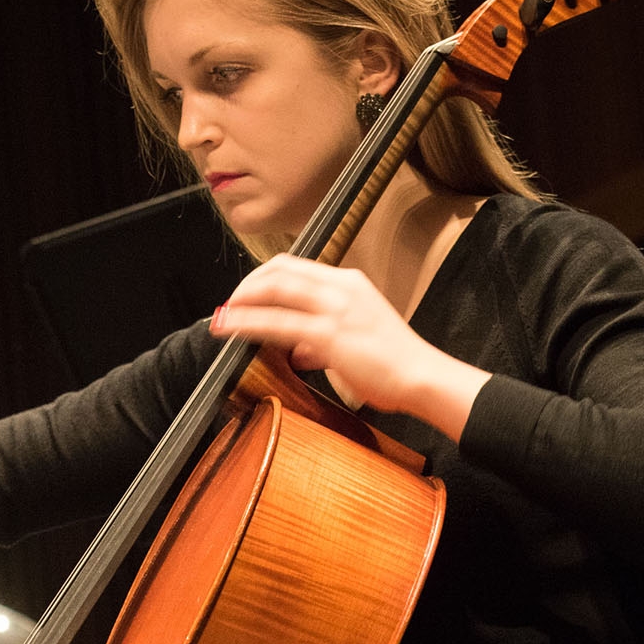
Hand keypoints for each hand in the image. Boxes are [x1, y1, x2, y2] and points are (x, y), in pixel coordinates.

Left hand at [210, 255, 488, 438]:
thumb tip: (297, 349)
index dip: (262, 277)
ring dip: (241, 303)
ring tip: (221, 317)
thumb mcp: (356, 340)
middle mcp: (341, 287)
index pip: (294, 266)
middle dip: (247, 286)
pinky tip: (232, 330)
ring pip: (274, 292)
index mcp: (349, 283)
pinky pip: (279, 324)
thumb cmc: (395, 364)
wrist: (422, 377)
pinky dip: (249, 323)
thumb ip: (322, 340)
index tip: (245, 293)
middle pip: (279, 270)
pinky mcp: (330, 335)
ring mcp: (335, 309)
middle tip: (228, 305)